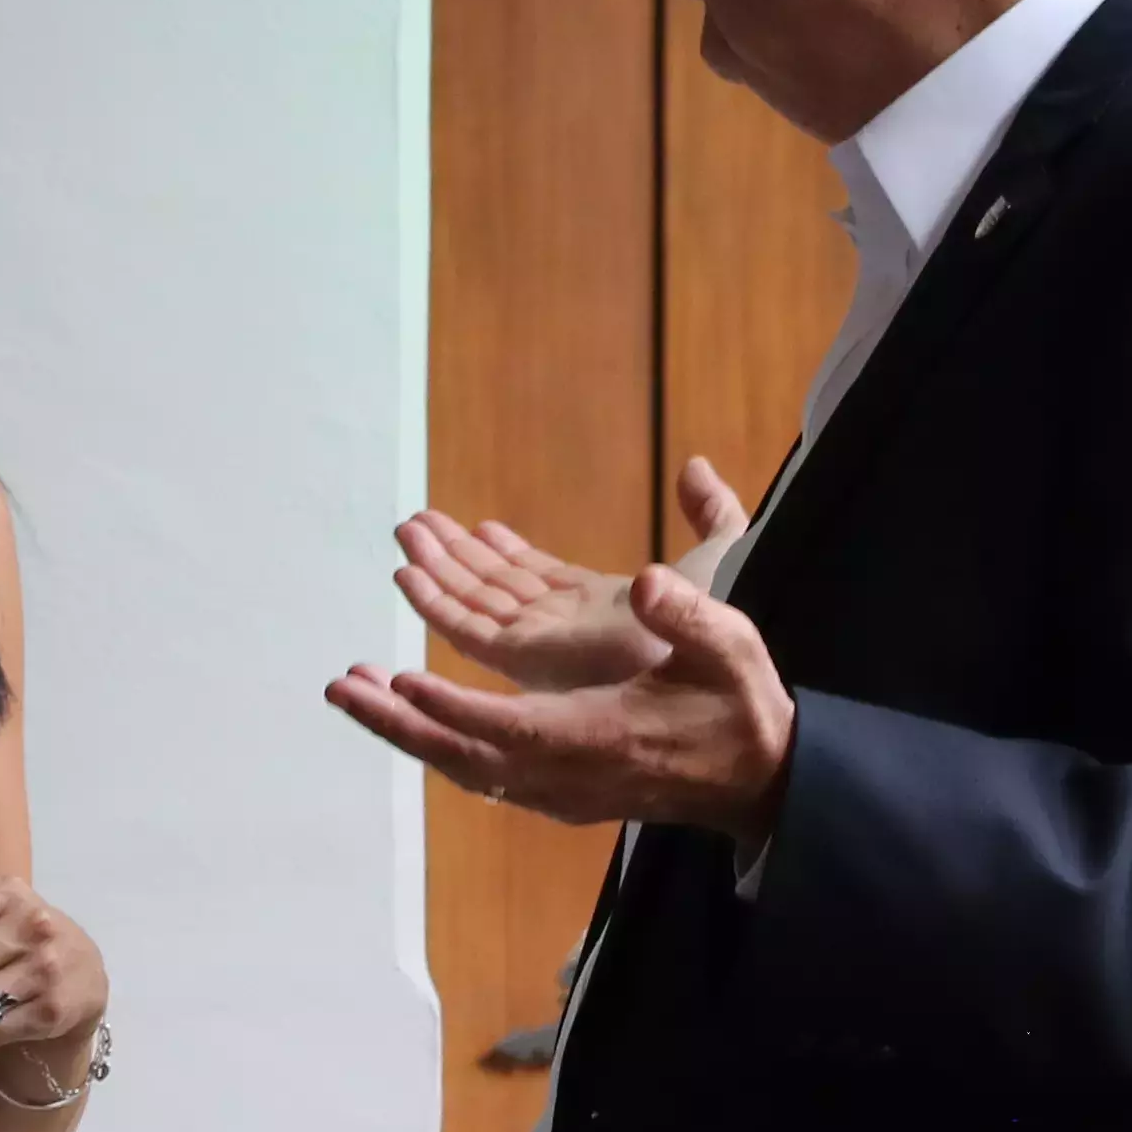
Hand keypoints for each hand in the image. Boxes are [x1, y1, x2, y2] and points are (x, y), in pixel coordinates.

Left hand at [326, 557, 795, 839]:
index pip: (513, 729)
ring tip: (351, 687)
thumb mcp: (730, 651)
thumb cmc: (739, 708)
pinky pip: (477, 767)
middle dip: (398, 723)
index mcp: (602, 739)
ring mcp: (555, 790)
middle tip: (341, 685)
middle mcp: (567, 775)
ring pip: (462, 764)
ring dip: (404, 727)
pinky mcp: (552, 789)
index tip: (404, 681)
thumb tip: (646, 580)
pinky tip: (400, 707)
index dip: (456, 708)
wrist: (755, 779)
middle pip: (465, 755)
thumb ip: (688, 618)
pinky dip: (434, 735)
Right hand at [390, 460, 750, 691]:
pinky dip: (435, 601)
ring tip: (406, 532)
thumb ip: (709, 511)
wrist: (714, 664)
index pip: (541, 578)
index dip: (508, 553)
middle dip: (457, 556)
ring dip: (438, 567)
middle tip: (418, 523)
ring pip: (475, 599)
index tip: (481, 529)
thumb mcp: (723, 553)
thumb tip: (696, 467)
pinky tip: (408, 575)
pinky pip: (468, 628)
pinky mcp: (526, 656)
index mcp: (601, 607)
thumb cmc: (725, 627)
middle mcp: (562, 625)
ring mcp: (541, 641)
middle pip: (496, 586)